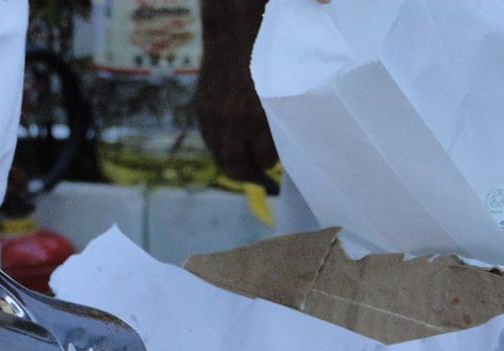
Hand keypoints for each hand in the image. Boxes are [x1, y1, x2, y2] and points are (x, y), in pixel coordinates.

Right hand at [197, 0, 277, 186]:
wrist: (234, 18)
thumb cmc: (271, 44)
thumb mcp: (291, 78)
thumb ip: (293, 109)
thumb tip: (302, 137)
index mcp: (260, 113)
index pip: (265, 160)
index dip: (273, 164)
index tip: (281, 165)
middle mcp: (233, 120)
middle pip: (239, 168)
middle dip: (252, 177)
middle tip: (265, 178)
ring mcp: (214, 115)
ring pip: (221, 159)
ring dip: (234, 166)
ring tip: (248, 168)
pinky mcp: (201, 107)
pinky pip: (209, 141)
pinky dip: (220, 149)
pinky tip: (231, 147)